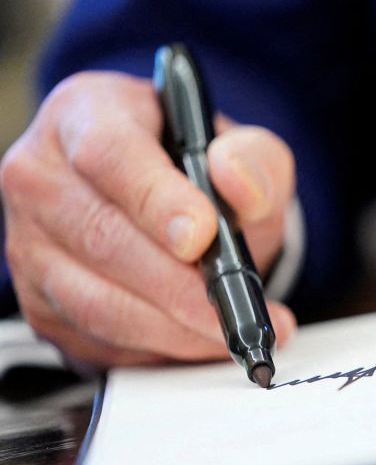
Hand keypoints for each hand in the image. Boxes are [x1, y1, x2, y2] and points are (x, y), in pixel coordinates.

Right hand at [0, 71, 296, 367]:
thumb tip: (237, 181)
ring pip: (95, 300)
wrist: (169, 204)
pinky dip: (155, 349)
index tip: (203, 236)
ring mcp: (31, 243)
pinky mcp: (41, 300)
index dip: (156, 200)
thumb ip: (255, 159)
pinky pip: (96, 339)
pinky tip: (197, 342)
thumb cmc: (198, 169)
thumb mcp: (242, 150)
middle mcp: (42, 175)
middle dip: (179, 285)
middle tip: (238, 305)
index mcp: (86, 115)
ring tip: (232, 331)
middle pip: (101, 238)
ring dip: (173, 327)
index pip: (108, 154)